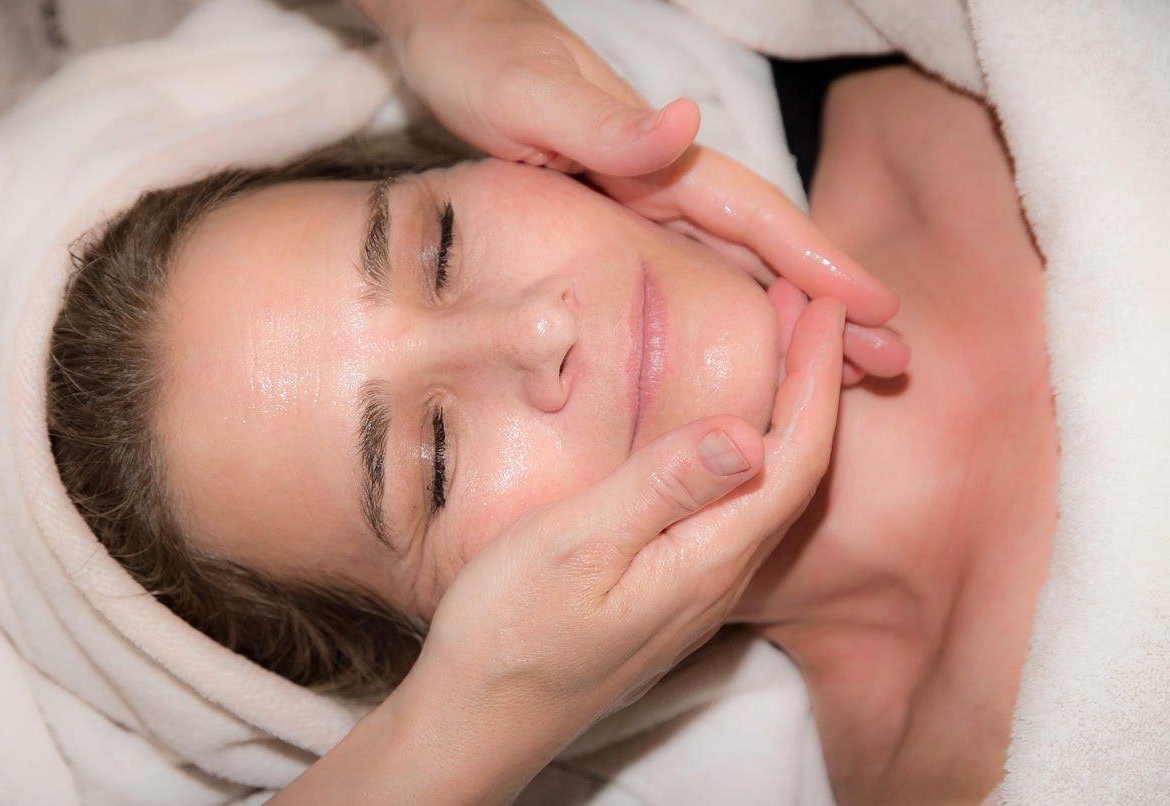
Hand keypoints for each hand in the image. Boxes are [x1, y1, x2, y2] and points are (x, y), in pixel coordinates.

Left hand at [355, 1, 906, 383]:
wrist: (455, 41)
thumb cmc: (488, 63)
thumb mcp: (535, 98)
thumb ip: (606, 125)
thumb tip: (685, 125)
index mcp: (660, 161)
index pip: (755, 218)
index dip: (816, 263)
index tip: (878, 307)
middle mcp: (665, 185)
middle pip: (763, 253)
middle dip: (828, 306)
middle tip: (892, 362)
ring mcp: (645, 205)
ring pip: (735, 269)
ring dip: (792, 317)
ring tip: (845, 372)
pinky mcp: (615, 221)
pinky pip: (685, 275)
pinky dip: (728, 309)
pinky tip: (745, 346)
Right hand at [406, 298, 847, 797]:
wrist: (479, 719)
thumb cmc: (513, 634)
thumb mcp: (579, 545)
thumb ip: (663, 487)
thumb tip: (748, 434)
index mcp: (708, 558)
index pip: (795, 457)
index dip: (816, 376)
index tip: (824, 307)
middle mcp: (717, 575)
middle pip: (794, 469)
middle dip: (810, 383)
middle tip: (809, 307)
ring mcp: (694, 586)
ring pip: (767, 488)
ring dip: (783, 412)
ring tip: (779, 348)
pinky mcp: (667, 589)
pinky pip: (733, 506)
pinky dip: (746, 447)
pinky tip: (724, 429)